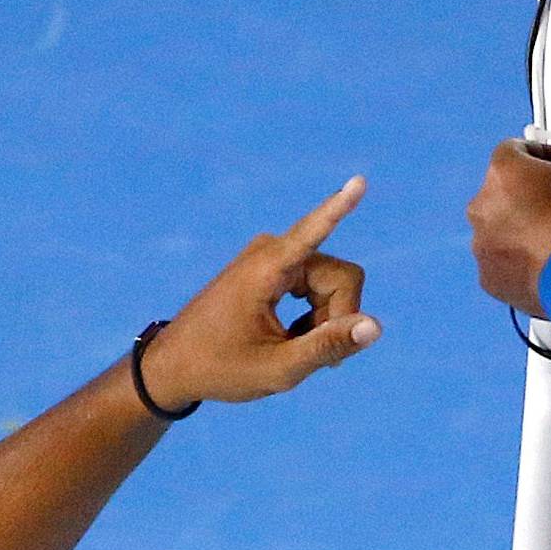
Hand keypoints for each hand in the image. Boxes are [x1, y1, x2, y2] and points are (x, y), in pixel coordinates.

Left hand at [140, 177, 378, 409]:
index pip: (312, 234)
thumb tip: (374, 326)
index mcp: (264, 271)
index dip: (338, 209)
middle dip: (338, 318)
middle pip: (342, 279)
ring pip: (333, 285)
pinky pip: (317, 286)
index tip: (359, 180)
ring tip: (295, 349)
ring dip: (325, 321)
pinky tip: (291, 338)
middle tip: (319, 360)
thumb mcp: (278, 369)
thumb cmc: (220, 368)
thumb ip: (327, 346)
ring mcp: (271, 257)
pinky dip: (314, 317)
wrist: (175, 366)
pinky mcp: (274, 267)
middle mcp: (270, 252)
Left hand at [467, 139, 550, 314]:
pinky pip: (499, 260)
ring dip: (518, 229)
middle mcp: (482, 205)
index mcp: (504, 172)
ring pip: (497, 228)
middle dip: (525, 196)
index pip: (513, 151)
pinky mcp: (487, 275)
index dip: (540, 157)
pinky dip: (516, 260)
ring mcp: (480, 243)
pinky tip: (545, 262)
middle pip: (501, 192)